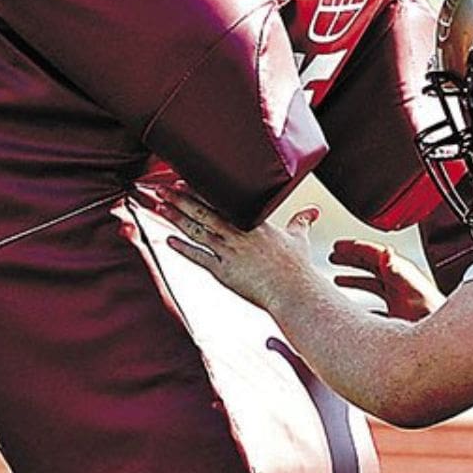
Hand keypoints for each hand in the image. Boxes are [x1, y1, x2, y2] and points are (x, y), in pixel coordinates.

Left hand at [146, 184, 320, 311]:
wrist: (293, 291)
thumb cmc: (297, 267)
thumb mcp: (298, 239)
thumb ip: (301, 222)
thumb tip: (313, 212)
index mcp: (253, 222)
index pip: (221, 201)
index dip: (200, 190)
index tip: (183, 180)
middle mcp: (237, 234)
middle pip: (202, 212)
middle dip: (179, 199)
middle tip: (161, 188)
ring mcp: (228, 252)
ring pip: (196, 230)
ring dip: (175, 218)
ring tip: (160, 207)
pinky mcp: (223, 271)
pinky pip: (198, 257)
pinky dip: (182, 248)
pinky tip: (168, 240)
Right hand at [330, 239, 442, 322]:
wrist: (443, 341)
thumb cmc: (431, 317)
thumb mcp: (412, 291)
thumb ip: (398, 272)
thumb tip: (387, 251)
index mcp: (401, 274)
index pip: (375, 254)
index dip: (356, 248)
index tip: (338, 246)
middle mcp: (400, 283)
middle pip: (371, 265)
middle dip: (352, 259)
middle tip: (333, 255)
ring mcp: (398, 298)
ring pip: (372, 282)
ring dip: (354, 277)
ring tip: (336, 276)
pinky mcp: (397, 313)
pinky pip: (375, 302)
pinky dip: (361, 300)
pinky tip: (351, 305)